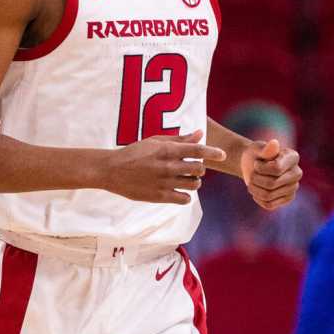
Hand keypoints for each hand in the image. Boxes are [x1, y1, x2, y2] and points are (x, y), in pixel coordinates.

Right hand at [103, 130, 227, 204]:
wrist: (111, 170)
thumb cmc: (133, 153)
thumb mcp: (154, 141)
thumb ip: (179, 139)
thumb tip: (200, 134)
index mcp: (166, 150)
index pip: (198, 151)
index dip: (213, 152)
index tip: (222, 154)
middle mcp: (168, 167)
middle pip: (199, 169)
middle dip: (199, 168)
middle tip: (191, 168)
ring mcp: (164, 183)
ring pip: (195, 185)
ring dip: (194, 181)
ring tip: (185, 179)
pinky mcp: (160, 196)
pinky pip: (185, 199)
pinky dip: (186, 195)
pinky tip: (178, 190)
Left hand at [240, 138, 302, 210]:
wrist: (251, 165)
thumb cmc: (255, 155)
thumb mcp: (256, 149)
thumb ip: (265, 149)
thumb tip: (274, 143)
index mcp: (293, 157)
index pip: (276, 169)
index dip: (259, 168)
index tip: (257, 163)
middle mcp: (297, 173)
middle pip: (272, 184)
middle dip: (255, 179)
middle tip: (252, 173)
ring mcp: (293, 187)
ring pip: (269, 195)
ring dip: (254, 188)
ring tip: (252, 181)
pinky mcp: (287, 199)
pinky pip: (268, 205)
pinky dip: (257, 198)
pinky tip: (257, 190)